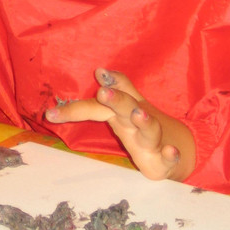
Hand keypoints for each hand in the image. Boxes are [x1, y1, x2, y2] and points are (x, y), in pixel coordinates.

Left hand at [45, 69, 195, 180]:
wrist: (181, 147)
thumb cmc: (144, 127)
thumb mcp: (129, 108)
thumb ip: (115, 91)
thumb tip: (99, 69)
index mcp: (122, 112)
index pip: (97, 107)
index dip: (75, 109)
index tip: (49, 114)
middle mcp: (137, 122)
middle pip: (128, 107)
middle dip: (117, 99)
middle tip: (103, 92)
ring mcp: (153, 139)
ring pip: (150, 129)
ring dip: (144, 120)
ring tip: (138, 114)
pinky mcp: (166, 160)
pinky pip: (169, 157)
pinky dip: (171, 154)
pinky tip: (170, 151)